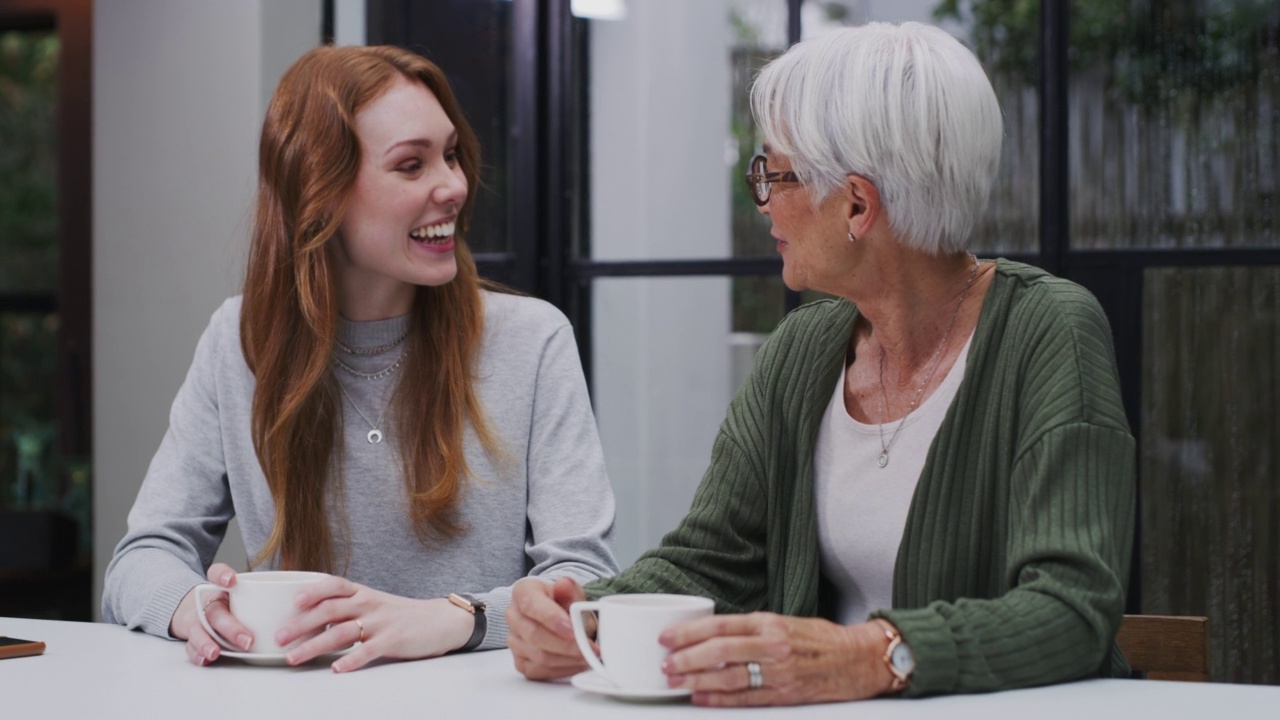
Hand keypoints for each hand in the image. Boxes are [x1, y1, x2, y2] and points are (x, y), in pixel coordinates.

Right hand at [170, 562, 251, 665]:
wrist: (189, 607)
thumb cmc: (224, 601)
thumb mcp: (236, 592)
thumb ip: (256, 595)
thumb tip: (292, 602)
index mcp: (218, 587)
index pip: (216, 573)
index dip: (222, 575)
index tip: (231, 581)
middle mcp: (205, 602)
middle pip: (216, 612)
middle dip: (230, 627)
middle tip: (248, 640)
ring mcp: (195, 619)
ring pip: (199, 630)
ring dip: (207, 643)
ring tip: (216, 653)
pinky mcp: (189, 635)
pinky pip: (190, 645)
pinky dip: (197, 653)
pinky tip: (206, 659)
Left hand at [272, 576, 473, 671]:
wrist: (440, 621)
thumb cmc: (402, 616)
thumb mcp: (374, 604)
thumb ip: (348, 608)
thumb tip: (310, 619)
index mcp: (363, 593)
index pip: (333, 585)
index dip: (311, 591)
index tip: (292, 602)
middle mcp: (368, 604)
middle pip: (329, 609)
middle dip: (300, 624)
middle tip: (279, 637)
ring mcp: (380, 622)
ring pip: (341, 632)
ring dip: (314, 645)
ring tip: (294, 657)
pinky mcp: (392, 640)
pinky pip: (367, 651)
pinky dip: (350, 660)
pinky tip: (336, 668)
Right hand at [507, 576, 593, 679]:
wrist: (557, 616)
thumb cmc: (563, 603)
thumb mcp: (571, 591)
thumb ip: (569, 590)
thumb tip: (565, 584)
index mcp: (523, 592)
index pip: (532, 606)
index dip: (552, 619)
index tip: (573, 630)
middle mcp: (513, 616)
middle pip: (535, 635)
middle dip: (566, 645)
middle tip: (589, 648)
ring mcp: (514, 640)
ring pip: (539, 657)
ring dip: (568, 659)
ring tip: (589, 656)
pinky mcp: (520, 661)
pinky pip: (540, 671)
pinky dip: (562, 670)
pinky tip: (578, 664)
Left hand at [659, 613, 894, 706]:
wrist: (858, 659)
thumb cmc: (820, 639)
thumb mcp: (784, 622)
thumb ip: (751, 629)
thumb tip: (712, 636)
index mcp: (769, 623)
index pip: (721, 625)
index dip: (690, 631)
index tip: (667, 637)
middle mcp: (772, 645)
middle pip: (719, 651)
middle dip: (686, 658)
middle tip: (666, 663)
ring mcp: (779, 672)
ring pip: (728, 677)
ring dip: (697, 680)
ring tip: (676, 682)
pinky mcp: (785, 695)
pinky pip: (746, 699)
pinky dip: (720, 700)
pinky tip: (702, 699)